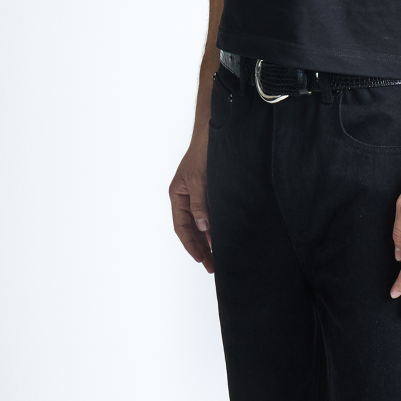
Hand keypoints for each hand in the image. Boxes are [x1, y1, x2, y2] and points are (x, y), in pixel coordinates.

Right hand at [169, 136, 212, 271]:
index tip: (201, 259)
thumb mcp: (198, 179)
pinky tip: (223, 237)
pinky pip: (212, 215)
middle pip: (192, 230)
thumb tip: (203, 226)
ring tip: (218, 258)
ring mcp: (199, 196)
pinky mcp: (212, 193)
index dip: (190, 245)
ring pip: (202, 225)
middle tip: (212, 266)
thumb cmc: (202, 152)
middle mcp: (186, 198)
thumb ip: (200, 203)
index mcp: (177, 196)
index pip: (181, 227)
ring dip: (209, 241)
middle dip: (201, 248)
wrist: (215, 134)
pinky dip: (216, 227)